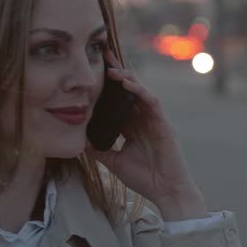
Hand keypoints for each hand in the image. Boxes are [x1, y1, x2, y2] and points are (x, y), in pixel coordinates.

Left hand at [85, 50, 206, 220]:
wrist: (166, 191)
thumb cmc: (145, 178)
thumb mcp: (115, 162)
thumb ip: (101, 151)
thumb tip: (81, 142)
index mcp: (134, 127)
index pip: (119, 100)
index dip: (109, 86)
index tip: (95, 70)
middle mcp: (144, 119)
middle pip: (130, 90)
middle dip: (118, 72)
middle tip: (104, 55)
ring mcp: (155, 119)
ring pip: (141, 91)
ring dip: (127, 78)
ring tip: (112, 69)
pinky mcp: (163, 123)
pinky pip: (152, 101)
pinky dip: (140, 91)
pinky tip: (128, 84)